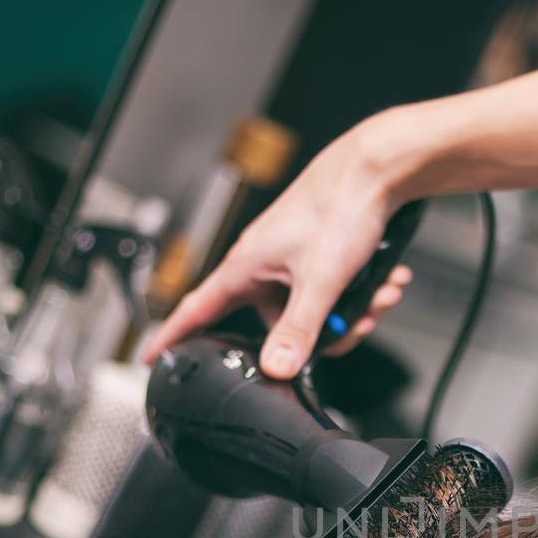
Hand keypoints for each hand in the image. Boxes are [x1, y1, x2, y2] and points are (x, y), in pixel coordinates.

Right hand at [142, 123, 414, 377]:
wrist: (377, 169)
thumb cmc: (341, 206)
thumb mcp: (320, 281)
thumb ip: (298, 330)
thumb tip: (277, 368)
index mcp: (246, 267)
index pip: (197, 310)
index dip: (173, 337)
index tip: (153, 359)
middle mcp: (264, 264)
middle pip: (279, 325)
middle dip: (325, 332)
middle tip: (354, 323)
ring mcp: (291, 259)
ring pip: (315, 310)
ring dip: (352, 309)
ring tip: (377, 294)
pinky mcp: (317, 254)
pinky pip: (333, 291)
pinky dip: (362, 292)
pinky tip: (384, 281)